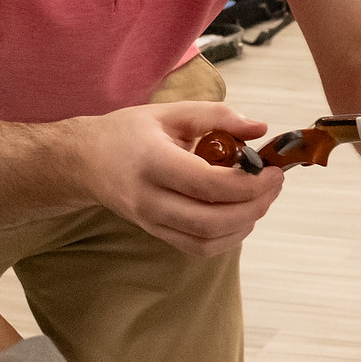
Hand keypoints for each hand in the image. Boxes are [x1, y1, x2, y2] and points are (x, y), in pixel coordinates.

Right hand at [75, 101, 283, 256]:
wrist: (86, 162)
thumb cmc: (129, 133)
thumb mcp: (170, 113)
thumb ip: (217, 116)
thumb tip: (260, 128)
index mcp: (152, 162)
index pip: (207, 184)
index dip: (248, 182)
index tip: (272, 168)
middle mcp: (149, 199)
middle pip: (211, 221)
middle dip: (254, 206)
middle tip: (274, 183)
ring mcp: (151, 222)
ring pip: (207, 241)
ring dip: (245, 224)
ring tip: (262, 197)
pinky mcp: (157, 234)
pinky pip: (198, 248)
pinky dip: (228, 237)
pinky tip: (241, 214)